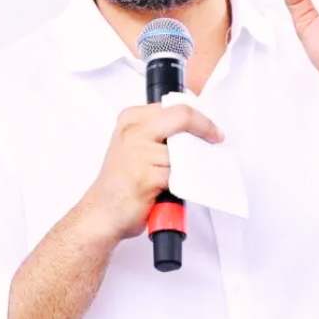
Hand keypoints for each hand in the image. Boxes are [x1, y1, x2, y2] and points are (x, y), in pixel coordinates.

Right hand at [80, 104, 223, 241]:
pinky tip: (174, 189)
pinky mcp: (147, 176)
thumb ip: (162, 131)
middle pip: (183, 118)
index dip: (201, 117)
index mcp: (131, 118)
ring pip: (185, 150)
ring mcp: (139, 153)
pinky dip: (184, 182)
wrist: (102, 213)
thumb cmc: (122, 182)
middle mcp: (133, 130)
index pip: (176, 106)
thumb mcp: (137, 145)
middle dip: (205, 131)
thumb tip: (198, 129)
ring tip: (180, 174)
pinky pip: (180, 175)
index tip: (213, 129)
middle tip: (215, 141)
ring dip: (191, 163)